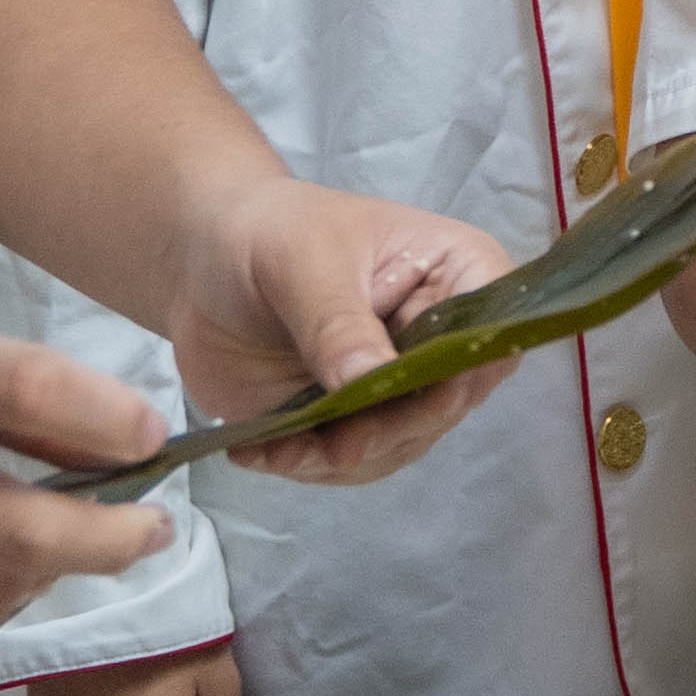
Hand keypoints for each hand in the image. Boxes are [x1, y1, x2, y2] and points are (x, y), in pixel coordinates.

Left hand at [168, 174, 514, 482]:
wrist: (202, 260)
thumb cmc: (267, 232)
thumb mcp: (302, 263)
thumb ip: (338, 323)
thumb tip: (370, 383)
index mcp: (453, 273)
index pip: (493, 329)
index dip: (465, 368)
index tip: (417, 395)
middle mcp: (438, 336)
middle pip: (449, 401)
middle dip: (391, 428)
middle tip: (336, 443)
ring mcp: (397, 384)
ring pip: (401, 442)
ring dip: (343, 456)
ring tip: (280, 448)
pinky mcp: (353, 418)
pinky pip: (350, 460)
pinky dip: (306, 464)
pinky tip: (259, 450)